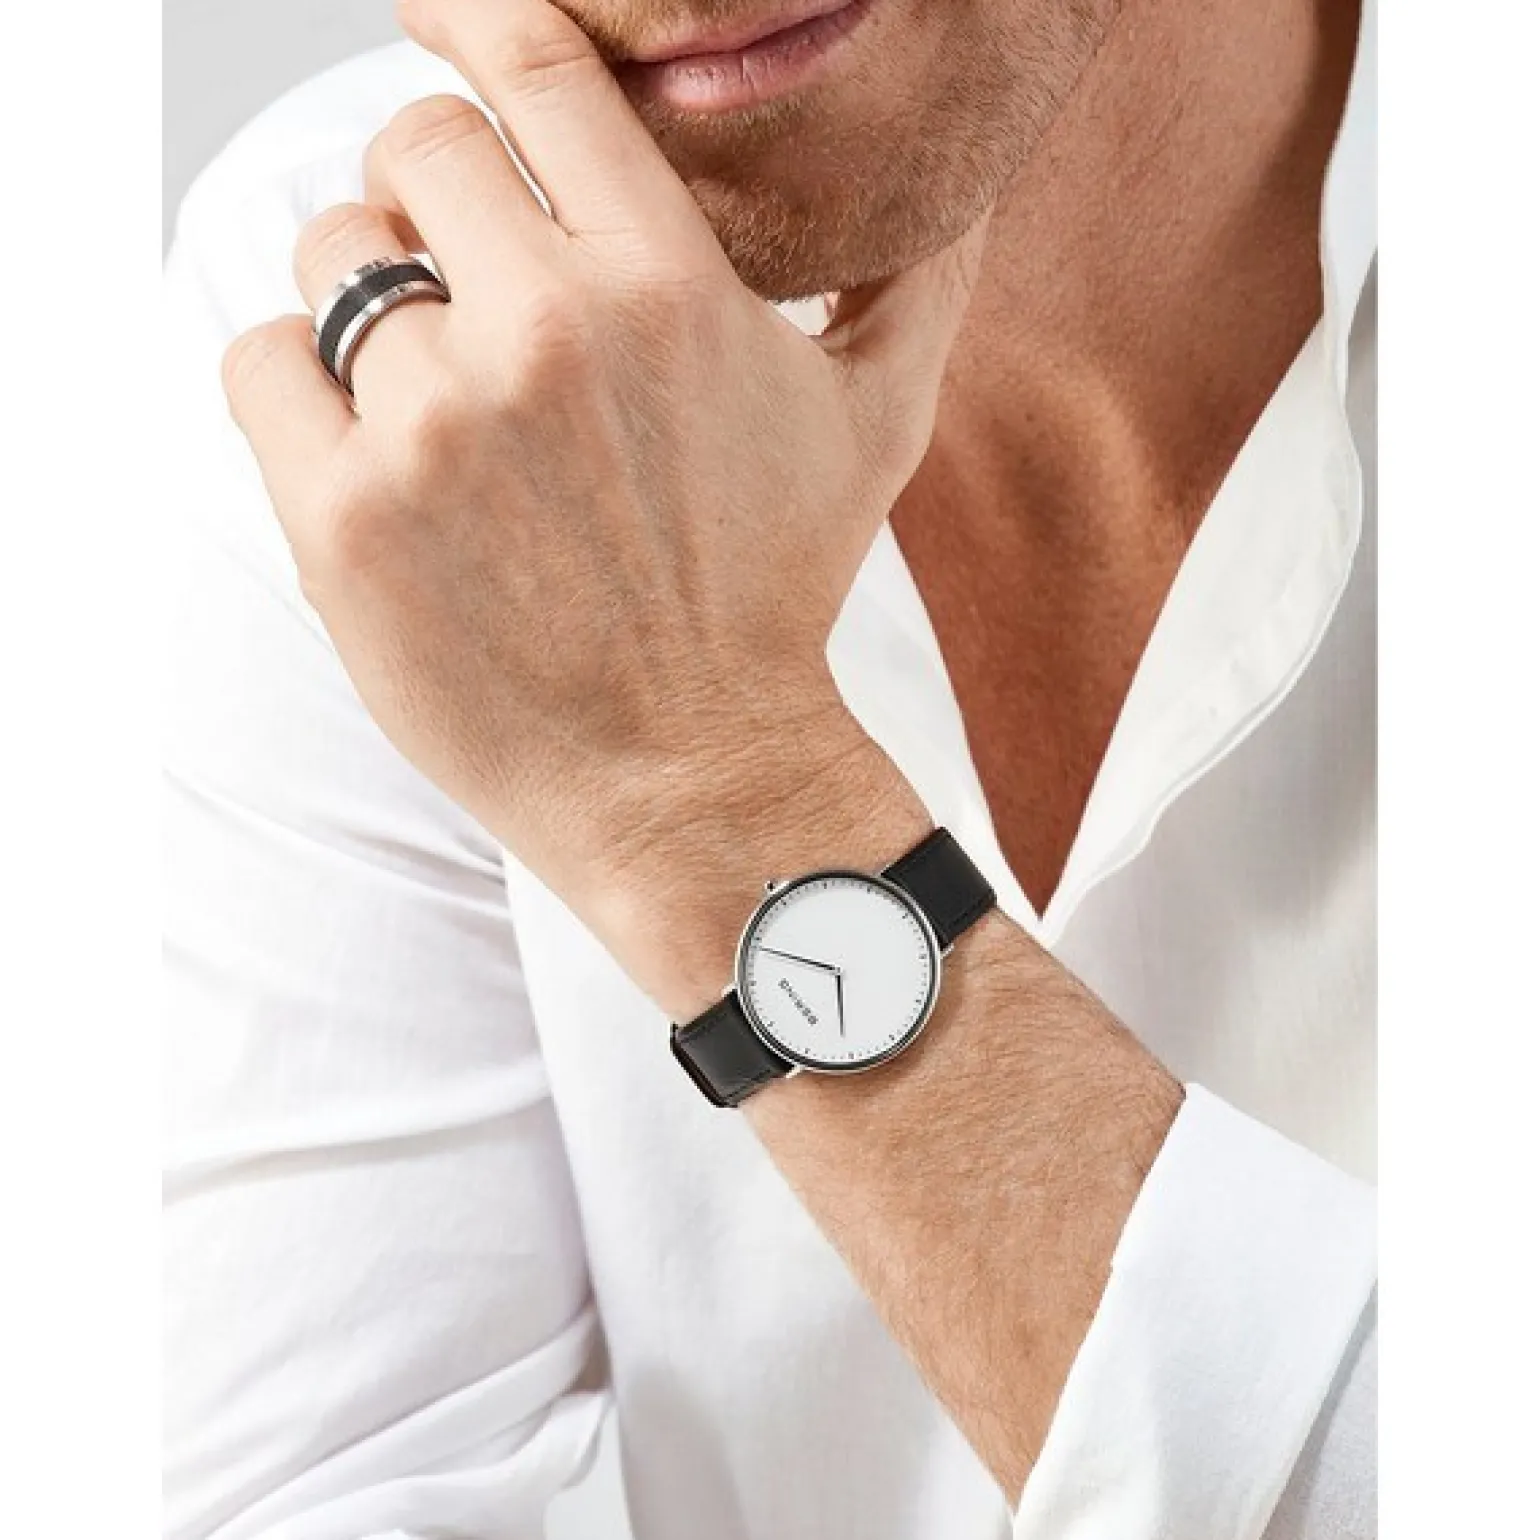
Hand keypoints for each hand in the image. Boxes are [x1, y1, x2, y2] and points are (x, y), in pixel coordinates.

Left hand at [221, 0, 988, 997]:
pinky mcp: (344, 520)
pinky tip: (370, 452)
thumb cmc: (778, 598)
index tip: (447, 30)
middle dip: (433, 199)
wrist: (691, 778)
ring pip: (330, 259)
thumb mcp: (879, 430)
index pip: (533, 66)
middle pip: (408, 150)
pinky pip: (257, 364)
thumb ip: (918, 279)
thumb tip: (966, 175)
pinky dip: (294, 390)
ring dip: (372, 310)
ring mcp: (432, 430)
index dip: (476, 28)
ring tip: (440, 403)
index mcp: (666, 286)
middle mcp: (543, 336)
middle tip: (472, 288)